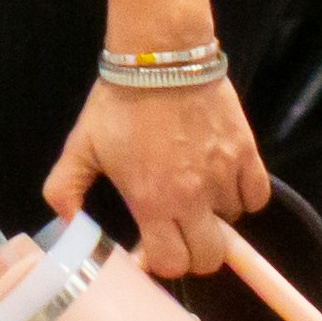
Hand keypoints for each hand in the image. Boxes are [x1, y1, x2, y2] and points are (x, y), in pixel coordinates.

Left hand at [49, 63, 267, 281]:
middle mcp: (192, 197)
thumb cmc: (119, 103)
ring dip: (215, 217)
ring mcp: (223, 176)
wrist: (160, 56)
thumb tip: (67, 222)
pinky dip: (244, 197)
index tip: (152, 246)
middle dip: (193, 251)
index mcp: (152, 202)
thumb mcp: (80, 146)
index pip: (170, 264)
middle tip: (180, 230)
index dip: (161, 261)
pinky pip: (257, 197)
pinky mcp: (247, 153)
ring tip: (198, 194)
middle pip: (209, 257)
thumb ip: (64, 189)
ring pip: (232, 224)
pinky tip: (225, 182)